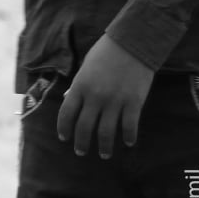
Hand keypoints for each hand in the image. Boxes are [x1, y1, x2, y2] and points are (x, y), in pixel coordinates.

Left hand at [56, 34, 155, 158]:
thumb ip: (77, 85)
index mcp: (80, 87)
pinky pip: (129, 125)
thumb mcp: (85, 68)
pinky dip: (128, 136)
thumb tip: (69, 98)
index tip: (64, 138)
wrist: (134, 42)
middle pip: (84, 127)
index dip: (64, 129)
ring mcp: (115, 101)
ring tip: (103, 155)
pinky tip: (128, 143)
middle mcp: (95, 97)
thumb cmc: (106, 52)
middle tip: (80, 152)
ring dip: (104, 146)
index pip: (66, 114)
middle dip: (81, 143)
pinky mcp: (134, 102)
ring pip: (106, 132)